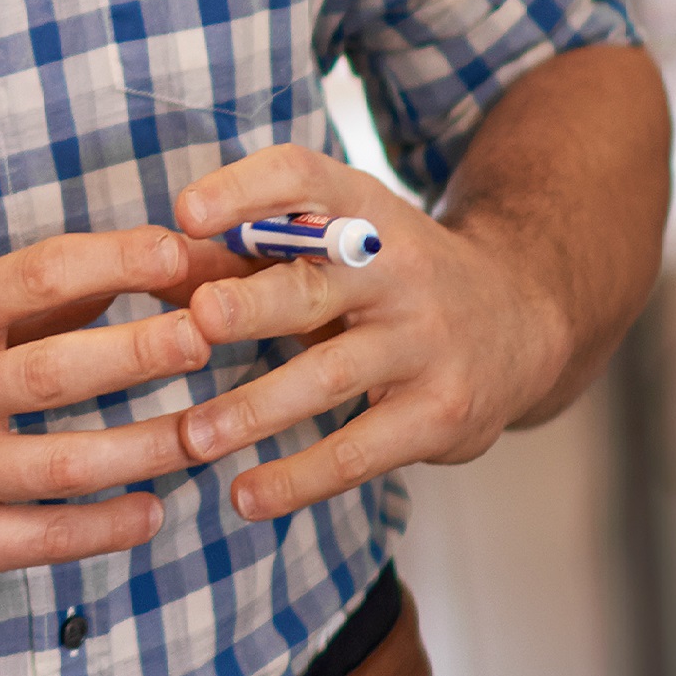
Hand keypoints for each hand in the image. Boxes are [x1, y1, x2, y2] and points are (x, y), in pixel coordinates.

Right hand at [0, 230, 232, 593]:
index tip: (182, 252)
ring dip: (153, 446)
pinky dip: (110, 526)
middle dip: (151, 350)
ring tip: (210, 432)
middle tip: (218, 336)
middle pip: (62, 369)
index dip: (117, 258)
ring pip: (70, 462)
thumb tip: (137, 269)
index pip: (37, 274)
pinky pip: (48, 537)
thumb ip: (28, 302)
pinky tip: (153, 510)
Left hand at [163, 147, 576, 520]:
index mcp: (361, 211)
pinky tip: (247, 497)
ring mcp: (424, 342)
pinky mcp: (440, 412)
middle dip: (253, 304)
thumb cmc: (392, 278)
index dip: (246, 188)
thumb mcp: (343, 243)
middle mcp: (397, 269)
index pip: (303, 178)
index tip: (187, 211)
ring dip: (255, 409)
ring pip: (329, 376)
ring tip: (193, 437)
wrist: (524, 319)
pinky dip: (299, 478)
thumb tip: (151, 267)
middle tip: (198, 320)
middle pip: (313, 285)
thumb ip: (259, 253)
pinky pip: (360, 449)